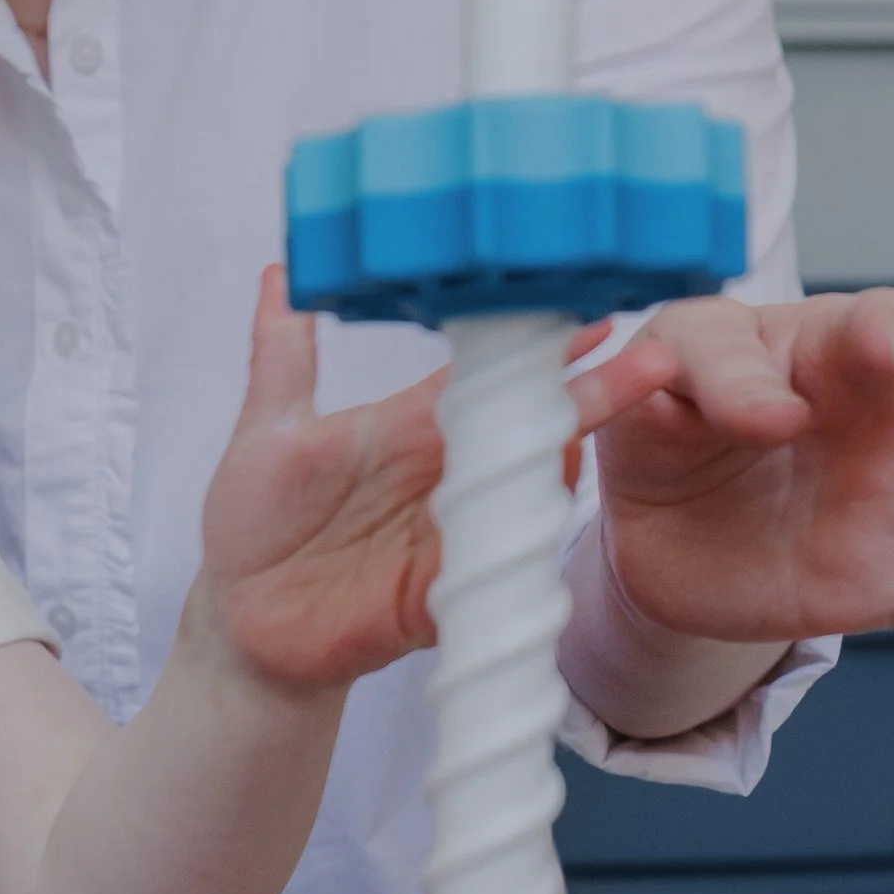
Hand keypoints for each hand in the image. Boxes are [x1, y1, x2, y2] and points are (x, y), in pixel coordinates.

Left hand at [198, 270, 676, 690]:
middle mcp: (446, 473)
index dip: (540, 346)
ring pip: (530, 492)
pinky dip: (524, 545)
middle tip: (652, 359)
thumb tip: (284, 273)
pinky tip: (546, 517)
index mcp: (411, 426)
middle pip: (531, 427)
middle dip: (594, 395)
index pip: (490, 375)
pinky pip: (500, 566)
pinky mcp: (447, 591)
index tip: (596, 312)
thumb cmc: (253, 522)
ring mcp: (454, 532)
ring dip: (568, 462)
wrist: (241, 620)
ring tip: (605, 424)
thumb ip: (283, 355)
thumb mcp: (265, 428)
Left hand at [593, 288, 893, 662]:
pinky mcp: (882, 585)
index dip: (886, 334)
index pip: (883, 326)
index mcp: (835, 353)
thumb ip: (705, 371)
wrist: (648, 518)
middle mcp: (891, 425)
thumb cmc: (671, 409)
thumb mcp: (664, 368)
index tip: (879, 351)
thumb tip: (770, 410)